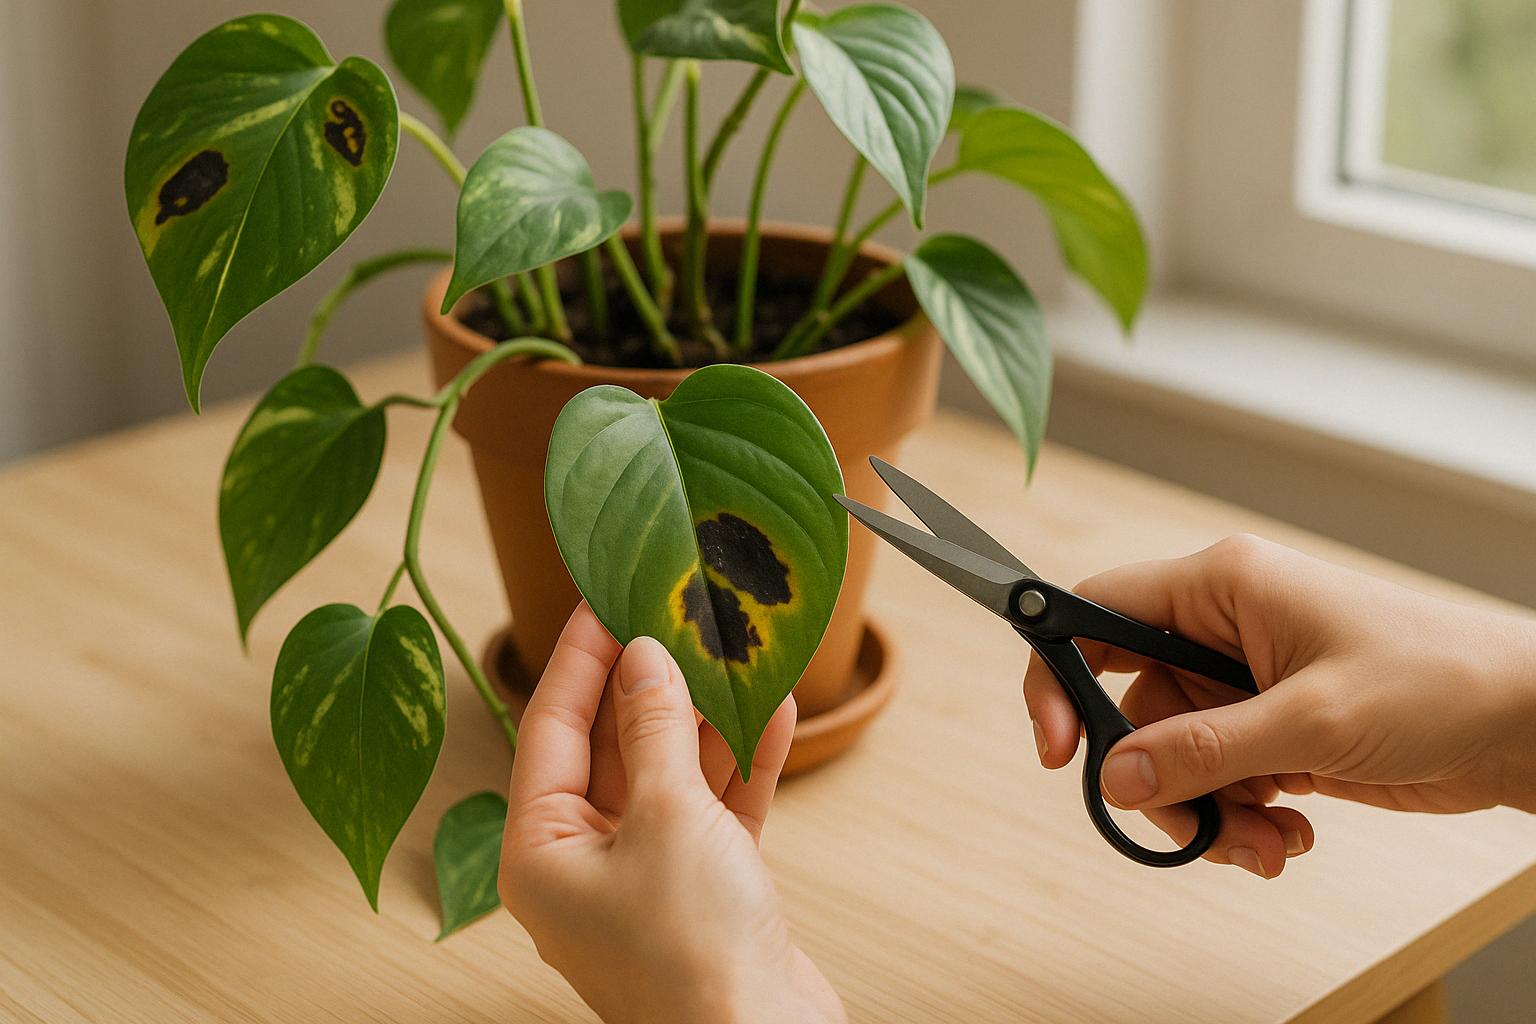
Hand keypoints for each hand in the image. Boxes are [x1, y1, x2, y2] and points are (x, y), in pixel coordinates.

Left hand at [498, 603, 844, 1023]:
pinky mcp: (703, 890)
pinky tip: (776, 708)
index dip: (579, 656)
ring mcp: (645, 878)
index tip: (603, 594)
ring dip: (706, 714)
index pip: (548, 727)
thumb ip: (655, 727)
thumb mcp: (669, 815)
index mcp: (539, 850)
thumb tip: (643, 656)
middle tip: (672, 608)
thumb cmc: (693, 951)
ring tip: (731, 645)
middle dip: (648, 679)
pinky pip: (715, 808)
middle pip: (610, 746)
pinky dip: (743, 762)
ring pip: (669, 772)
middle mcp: (582, 862)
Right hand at [1025, 535, 1535, 878]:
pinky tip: (1290, 831)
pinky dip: (1239, 816)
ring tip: (1266, 842)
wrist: (1526, 723)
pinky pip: (1215, 777)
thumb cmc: (1441, 680)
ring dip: (1206, 810)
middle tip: (1190, 825)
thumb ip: (1204, 748)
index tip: (1057, 748)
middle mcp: (1221, 627)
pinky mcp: (1271, 726)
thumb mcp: (1313, 720)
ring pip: (1171, 753)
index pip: (1094, 613)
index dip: (1058, 674)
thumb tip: (1114, 775)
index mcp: (1220, 587)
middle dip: (1154, 776)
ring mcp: (1245, 680)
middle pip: (1130, 705)